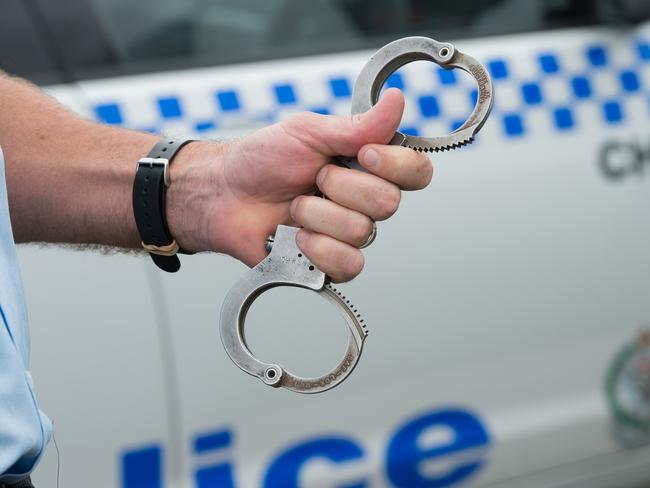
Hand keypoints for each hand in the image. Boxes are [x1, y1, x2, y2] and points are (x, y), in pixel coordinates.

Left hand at [168, 88, 432, 281]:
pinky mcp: (331, 262)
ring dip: (317, 215)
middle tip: (312, 178)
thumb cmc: (262, 160)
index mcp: (367, 166)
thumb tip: (397, 101)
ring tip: (294, 206)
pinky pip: (348, 264)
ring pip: (361, 232)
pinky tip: (297, 237)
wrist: (225, 194)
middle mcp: (364, 201)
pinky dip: (319, 248)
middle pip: (388, 203)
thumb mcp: (308, 132)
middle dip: (340, 187)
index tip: (362, 154)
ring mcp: (349, 234)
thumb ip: (357, 126)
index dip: (396, 166)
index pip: (415, 172)